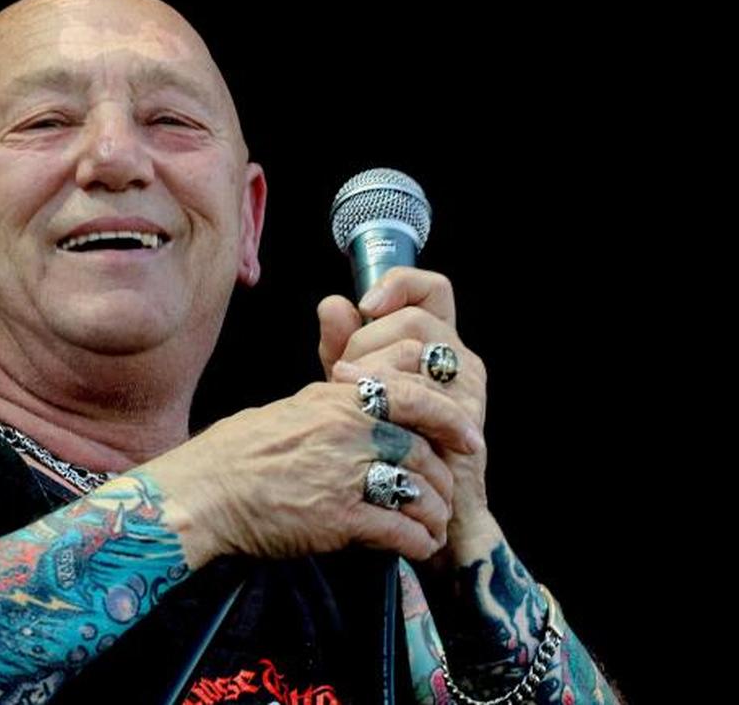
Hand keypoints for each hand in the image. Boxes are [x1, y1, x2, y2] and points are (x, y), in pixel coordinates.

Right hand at [144, 372, 479, 568]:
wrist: (203, 493)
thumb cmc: (232, 454)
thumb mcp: (286, 410)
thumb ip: (327, 405)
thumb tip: (349, 402)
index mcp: (335, 401)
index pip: (412, 397)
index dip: (449, 419)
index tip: (468, 437)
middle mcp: (347, 432)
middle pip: (422, 452)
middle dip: (442, 480)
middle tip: (444, 498)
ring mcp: (344, 474)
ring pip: (418, 492)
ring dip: (433, 514)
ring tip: (433, 527)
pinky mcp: (339, 518)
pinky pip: (399, 531)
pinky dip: (416, 542)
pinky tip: (416, 548)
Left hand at [318, 267, 500, 563]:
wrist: (416, 511)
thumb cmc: (384, 448)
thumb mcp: (356, 388)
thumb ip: (344, 346)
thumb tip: (333, 304)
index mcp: (437, 344)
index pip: (429, 290)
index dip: (398, 286)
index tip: (364, 305)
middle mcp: (458, 359)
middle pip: (414, 318)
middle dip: (368, 340)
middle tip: (345, 371)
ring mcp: (466, 388)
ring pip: (417, 348)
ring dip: (372, 365)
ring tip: (349, 390)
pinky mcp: (464, 418)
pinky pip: (423, 389)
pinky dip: (385, 393)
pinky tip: (363, 406)